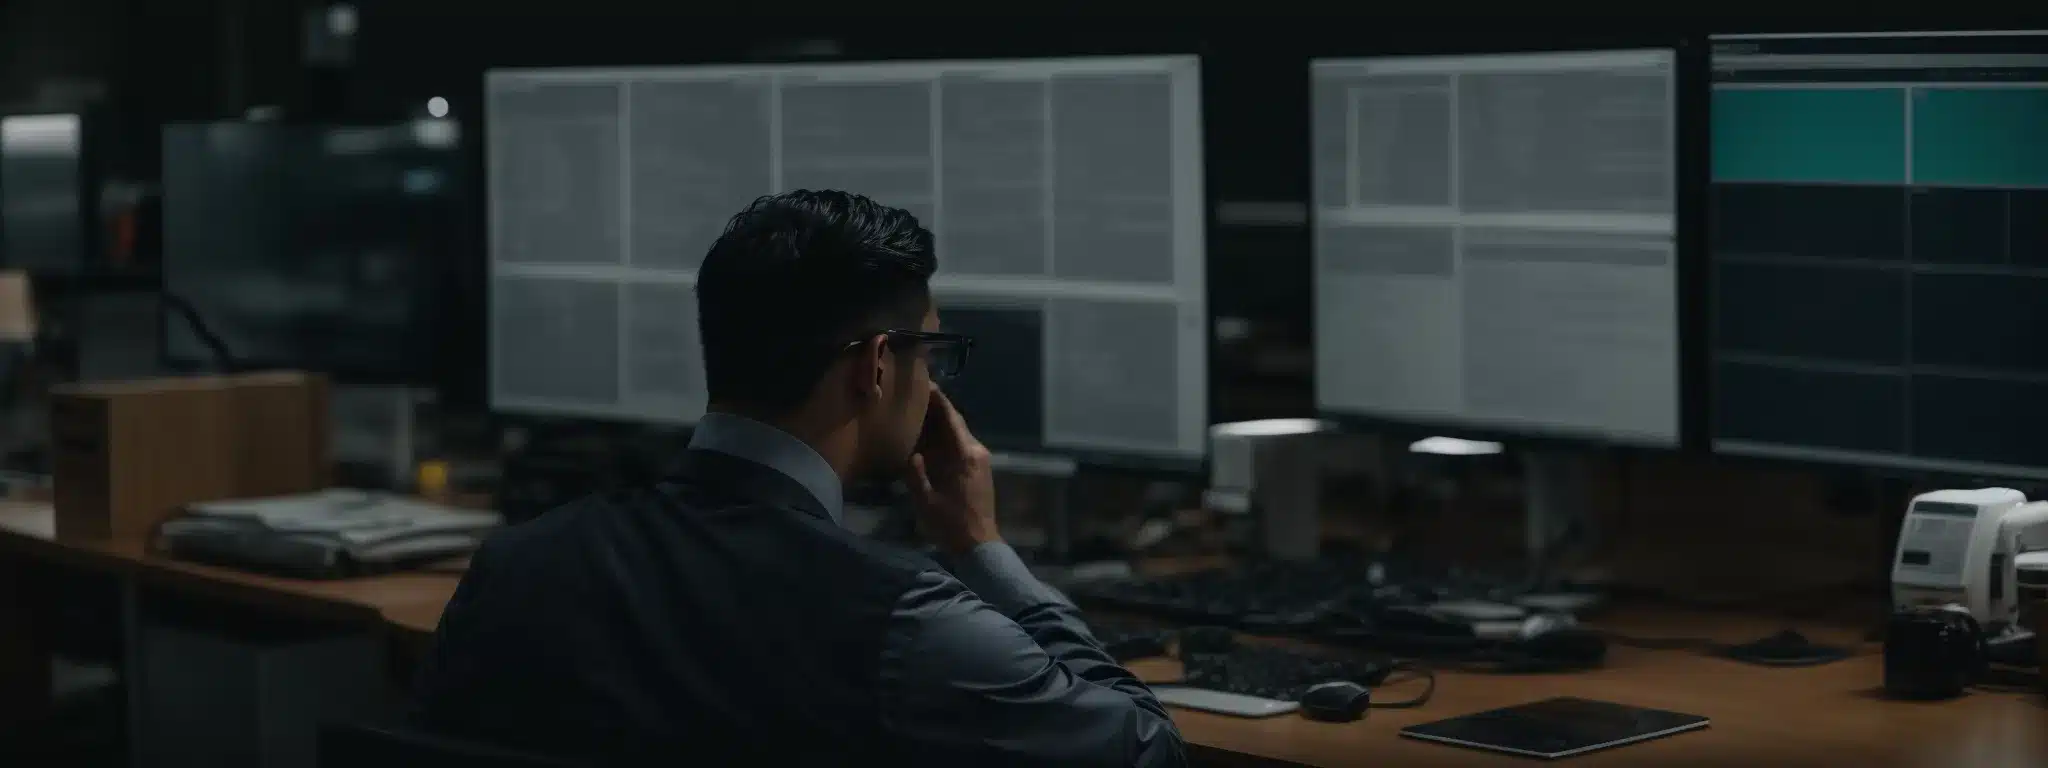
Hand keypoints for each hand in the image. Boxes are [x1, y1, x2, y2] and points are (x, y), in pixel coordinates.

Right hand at [905, 389, 999, 553]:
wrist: (979, 544)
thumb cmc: (951, 524)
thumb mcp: (925, 500)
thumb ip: (915, 473)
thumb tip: (910, 452)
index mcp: (964, 455)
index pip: (950, 418)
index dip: (938, 399)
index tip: (925, 384)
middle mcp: (976, 451)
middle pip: (956, 422)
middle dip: (938, 409)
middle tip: (916, 397)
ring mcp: (981, 460)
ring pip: (959, 433)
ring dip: (942, 424)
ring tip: (920, 415)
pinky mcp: (980, 469)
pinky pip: (962, 445)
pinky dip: (947, 438)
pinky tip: (931, 440)